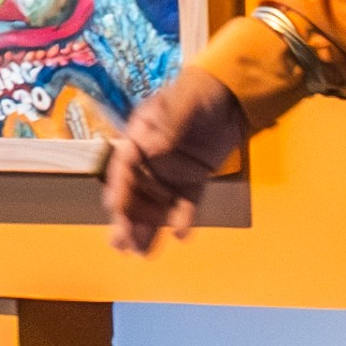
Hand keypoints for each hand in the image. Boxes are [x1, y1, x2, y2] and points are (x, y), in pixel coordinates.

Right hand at [99, 69, 250, 253]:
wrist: (230, 94)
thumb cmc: (199, 91)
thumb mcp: (183, 102)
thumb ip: (169, 124)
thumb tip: (151, 148)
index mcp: (138, 139)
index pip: (124, 168)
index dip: (120, 188)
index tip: (115, 207)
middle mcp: (148, 161)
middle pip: (133, 194)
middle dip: (126, 220)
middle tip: (120, 245)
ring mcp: (169, 173)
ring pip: (154, 205)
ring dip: (147, 228)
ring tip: (140, 254)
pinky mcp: (192, 180)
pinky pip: (185, 203)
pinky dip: (182, 219)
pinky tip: (181, 236)